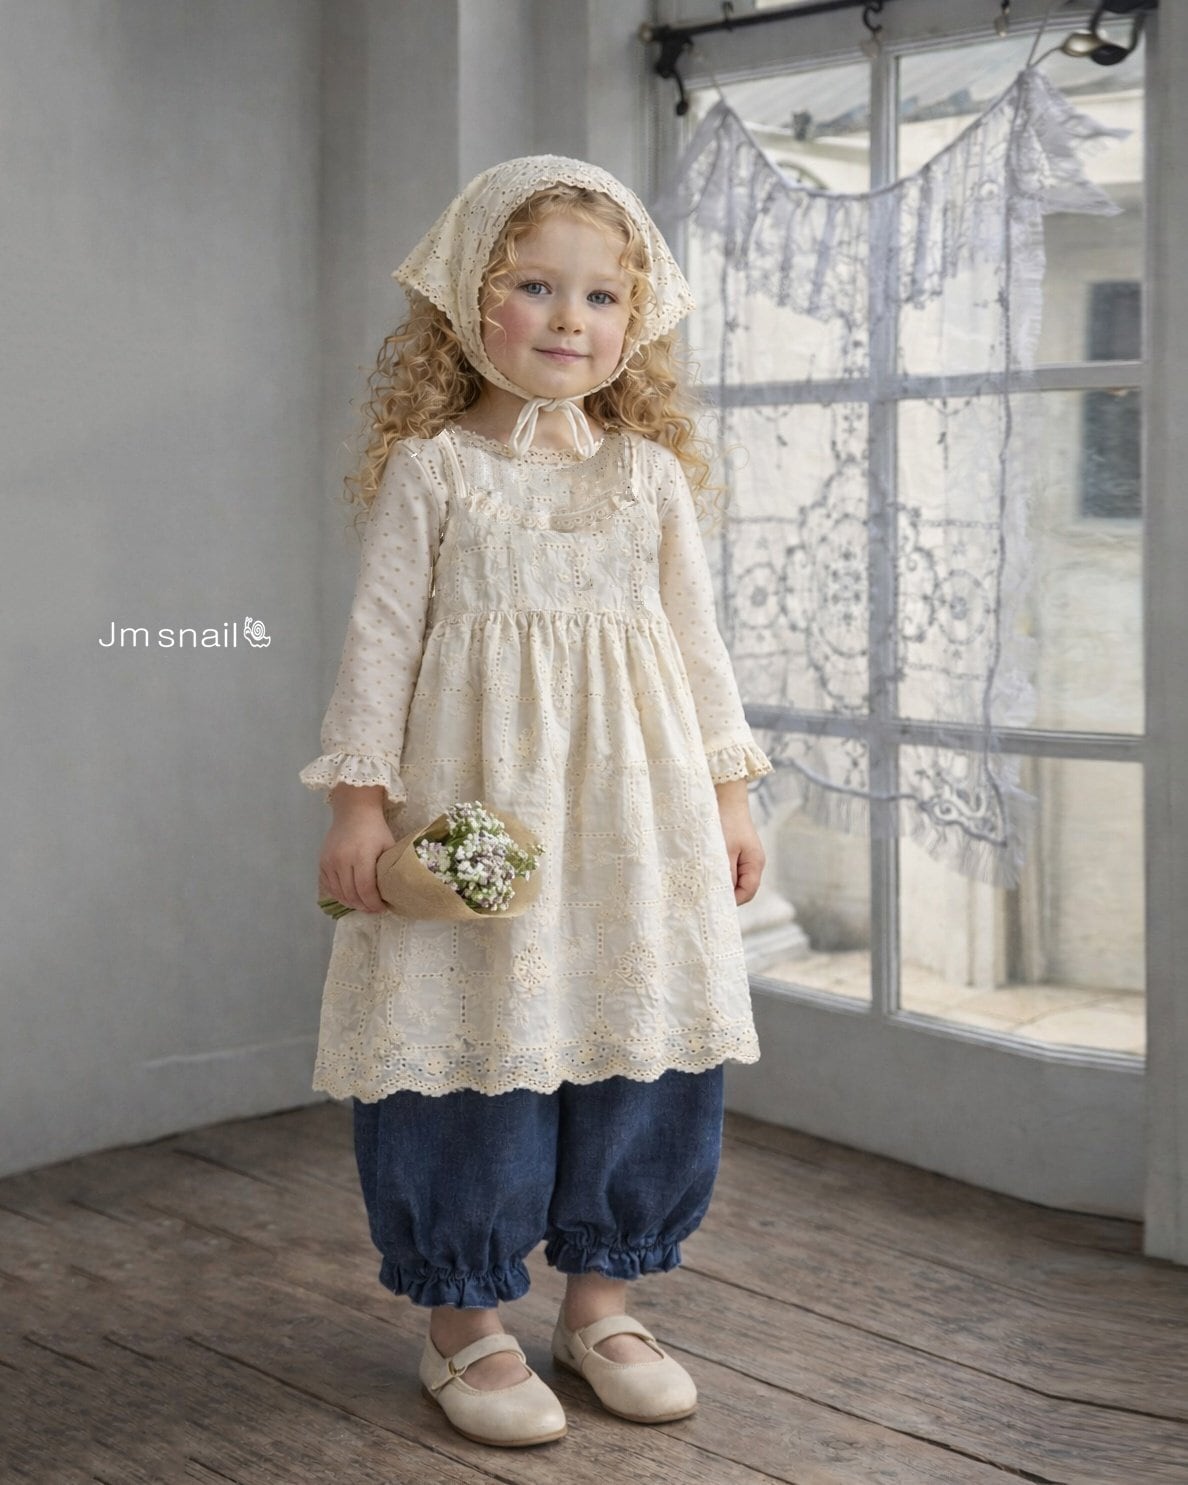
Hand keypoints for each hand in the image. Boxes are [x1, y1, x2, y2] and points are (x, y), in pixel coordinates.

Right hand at [319, 785, 395, 913]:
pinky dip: (338, 895)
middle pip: (351, 894)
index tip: (382, 908)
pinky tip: (349, 896)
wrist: (354, 811)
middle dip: (364, 906)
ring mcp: (329, 862)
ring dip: (351, 903)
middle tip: (373, 909)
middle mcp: (341, 860)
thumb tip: (395, 892)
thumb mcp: (388, 846)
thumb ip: (389, 869)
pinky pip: (328, 886)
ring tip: (363, 905)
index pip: (365, 889)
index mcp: (361, 856)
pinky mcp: (322, 862)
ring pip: (338, 893)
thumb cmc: (375, 829)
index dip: (373, 903)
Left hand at [715, 778, 764, 905]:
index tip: (712, 902)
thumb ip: (725, 874)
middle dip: (725, 893)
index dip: (732, 900)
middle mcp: (753, 863)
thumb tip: (722, 895)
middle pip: (741, 888)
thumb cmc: (726, 821)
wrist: (725, 797)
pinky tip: (705, 869)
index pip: (747, 892)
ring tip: (703, 881)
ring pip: (733, 879)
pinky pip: (728, 869)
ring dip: (720, 881)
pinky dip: (718, 872)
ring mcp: (745, 858)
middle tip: (704, 894)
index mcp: (755, 863)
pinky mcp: (736, 852)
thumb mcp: (724, 850)